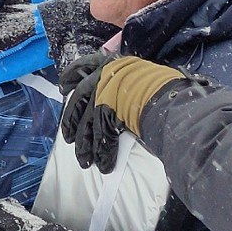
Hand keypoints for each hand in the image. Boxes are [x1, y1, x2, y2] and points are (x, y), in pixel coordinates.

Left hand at [60, 54, 186, 171]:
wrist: (168, 97)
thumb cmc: (160, 84)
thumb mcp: (138, 72)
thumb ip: (123, 79)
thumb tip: (119, 88)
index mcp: (110, 65)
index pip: (83, 66)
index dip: (70, 76)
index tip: (63, 87)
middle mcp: (102, 79)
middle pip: (78, 101)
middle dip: (71, 121)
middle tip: (68, 137)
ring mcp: (103, 97)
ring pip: (87, 124)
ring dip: (85, 145)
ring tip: (84, 161)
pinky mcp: (107, 116)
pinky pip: (102, 137)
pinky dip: (103, 153)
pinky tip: (103, 164)